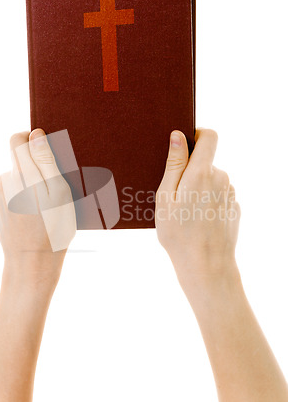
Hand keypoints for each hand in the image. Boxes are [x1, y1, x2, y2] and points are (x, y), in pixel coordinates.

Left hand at [0, 129, 75, 291]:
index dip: (33, 140)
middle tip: (55, 189)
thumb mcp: (59, 191)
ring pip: (15, 180)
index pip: (18, 139)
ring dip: (30, 186)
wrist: (32, 264)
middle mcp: (4, 181)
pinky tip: (35, 217)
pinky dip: (23, 201)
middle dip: (36, 169)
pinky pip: (11, 197)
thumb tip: (36, 135)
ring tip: (47, 207)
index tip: (47, 153)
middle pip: (18, 161)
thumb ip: (46, 160)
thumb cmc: (53, 228)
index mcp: (21, 173)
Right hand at [155, 129, 240, 303]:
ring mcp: (230, 194)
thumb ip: (174, 164)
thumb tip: (178, 136)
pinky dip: (207, 203)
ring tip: (185, 213)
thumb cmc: (179, 234)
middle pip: (206, 162)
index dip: (197, 134)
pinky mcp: (234, 209)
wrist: (206, 266)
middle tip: (174, 196)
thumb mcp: (166, 197)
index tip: (184, 146)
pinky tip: (197, 222)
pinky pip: (218, 197)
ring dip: (199, 189)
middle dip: (190, 172)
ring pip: (211, 181)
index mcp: (202, 172)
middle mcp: (221, 178)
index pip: (210, 136)